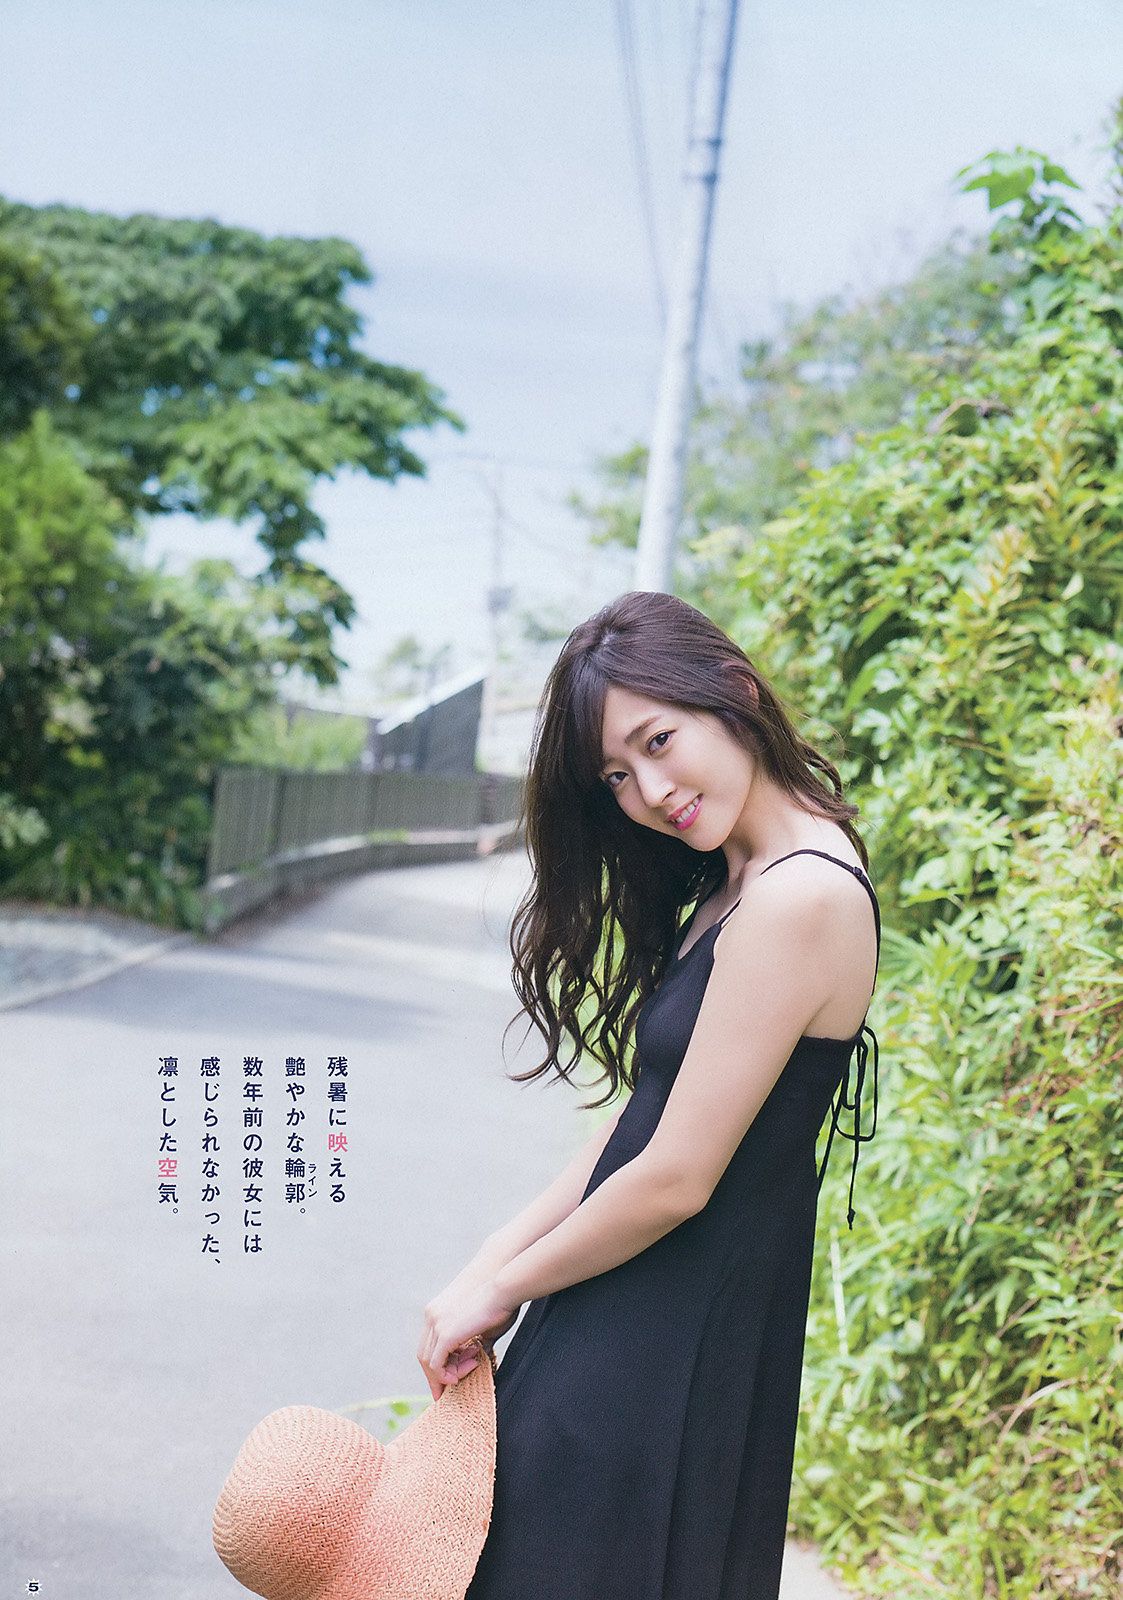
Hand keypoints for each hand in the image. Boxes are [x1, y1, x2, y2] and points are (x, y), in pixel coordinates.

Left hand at [418, 1275, 518, 1399]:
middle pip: (424, 1355)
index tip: (446, 1379)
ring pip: (428, 1363)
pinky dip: (445, 1376)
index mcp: (437, 1310)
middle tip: (448, 1389)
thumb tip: (478, 1357)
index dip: (436, 1364)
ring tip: (470, 1368)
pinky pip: (436, 1365)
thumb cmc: (500, 1303)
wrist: (504, 1289)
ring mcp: (436, 1324)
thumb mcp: (480, 1326)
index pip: (428, 1345)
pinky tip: (460, 1376)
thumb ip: (473, 1342)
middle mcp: (431, 1316)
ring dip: (447, 1375)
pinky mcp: (445, 1334)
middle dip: (435, 1376)